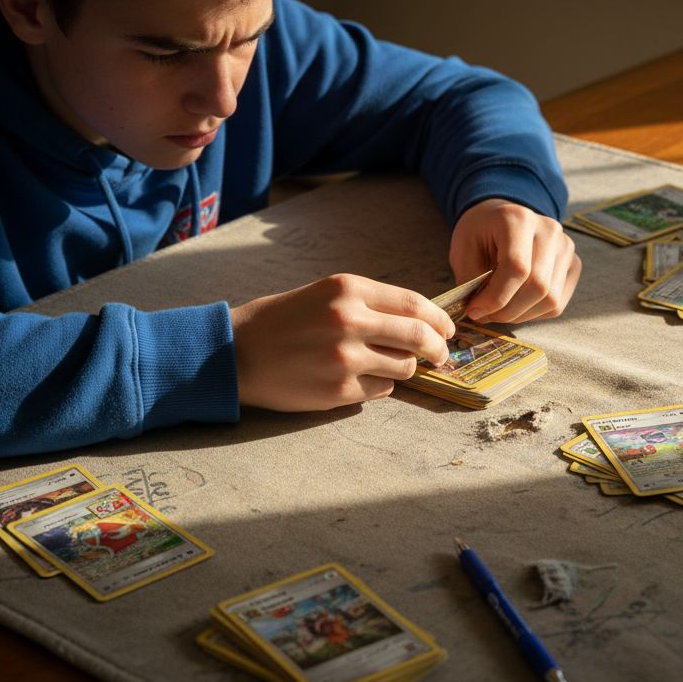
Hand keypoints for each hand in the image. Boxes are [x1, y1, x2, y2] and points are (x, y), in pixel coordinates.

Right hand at [229, 274, 453, 410]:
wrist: (235, 353)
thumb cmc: (280, 321)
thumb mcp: (324, 295)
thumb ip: (369, 304)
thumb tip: (419, 322)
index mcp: (347, 290)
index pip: (413, 303)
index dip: (438, 319)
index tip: (447, 329)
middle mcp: (349, 320)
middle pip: (419, 336)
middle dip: (438, 348)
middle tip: (441, 355)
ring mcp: (345, 358)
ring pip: (404, 367)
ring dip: (405, 368)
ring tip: (386, 366)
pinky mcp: (338, 391)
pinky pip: (382, 391)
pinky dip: (380, 387)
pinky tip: (360, 380)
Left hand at [449, 198, 581, 322]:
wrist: (503, 219)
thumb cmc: (480, 234)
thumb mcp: (463, 250)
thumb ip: (471, 280)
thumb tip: (480, 313)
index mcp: (519, 219)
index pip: (517, 267)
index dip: (496, 297)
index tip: (474, 310)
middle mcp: (549, 230)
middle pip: (537, 286)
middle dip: (507, 311)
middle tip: (484, 315)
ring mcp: (566, 247)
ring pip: (550, 300)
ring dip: (520, 315)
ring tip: (498, 310)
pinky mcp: (574, 264)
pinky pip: (557, 304)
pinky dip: (533, 313)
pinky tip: (515, 305)